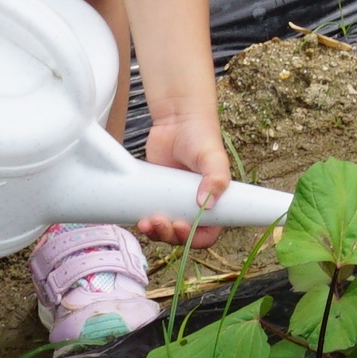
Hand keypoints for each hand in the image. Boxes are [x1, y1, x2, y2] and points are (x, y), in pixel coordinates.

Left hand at [138, 107, 235, 246]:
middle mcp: (193, 205)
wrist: (175, 119)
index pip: (207, 233)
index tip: (183, 228)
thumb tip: (206, 203)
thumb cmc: (201, 136)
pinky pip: (151, 218)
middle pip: (183, 236)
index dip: (195, 238)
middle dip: (171, 235)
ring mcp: (173, 202)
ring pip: (165, 230)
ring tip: (147, 223)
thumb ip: (216, 178)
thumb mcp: (212, 156)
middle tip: (161, 222)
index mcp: (213, 202)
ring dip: (156, 233)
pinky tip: (140, 220)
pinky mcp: (155, 195)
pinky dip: (146, 224)